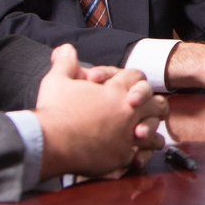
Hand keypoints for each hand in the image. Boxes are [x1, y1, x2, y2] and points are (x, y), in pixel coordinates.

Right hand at [34, 45, 167, 179]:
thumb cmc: (53, 109)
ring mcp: (127, 135)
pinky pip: (140, 155)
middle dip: (153, 105)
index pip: (137, 77)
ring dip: (151, 133)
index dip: (135, 80)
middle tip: (150, 110)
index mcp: (115, 90)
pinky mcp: (122, 156)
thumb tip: (66, 48)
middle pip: (156, 104)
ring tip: (147, 136)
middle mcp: (127, 111)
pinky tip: (136, 156)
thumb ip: (65, 63)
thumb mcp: (57, 80)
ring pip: (153, 133)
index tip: (133, 86)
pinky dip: (139, 155)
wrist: (49, 141)